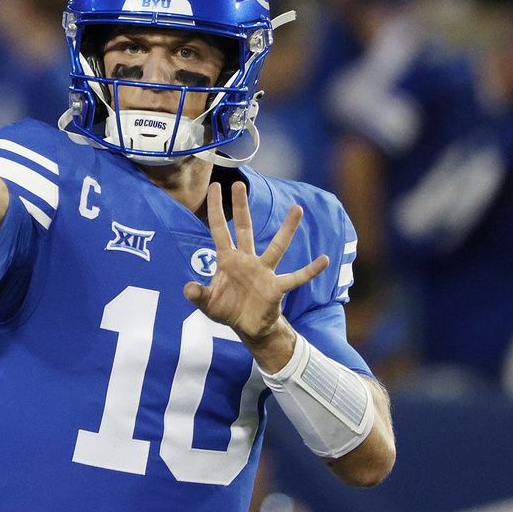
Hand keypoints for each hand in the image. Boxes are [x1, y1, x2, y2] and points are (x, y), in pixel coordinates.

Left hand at [184, 181, 328, 352]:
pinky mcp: (276, 287)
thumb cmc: (227, 310)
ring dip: (287, 229)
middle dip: (241, 207)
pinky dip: (310, 270)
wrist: (247, 328)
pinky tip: (324, 260)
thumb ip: (198, 295)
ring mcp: (263, 272)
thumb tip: (188, 288)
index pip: (219, 230)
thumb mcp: (208, 304)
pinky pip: (296, 277)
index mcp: (227, 260)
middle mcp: (246, 260)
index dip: (215, 210)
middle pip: (244, 228)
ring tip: (297, 209)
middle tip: (239, 184)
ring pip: (277, 247)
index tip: (214, 186)